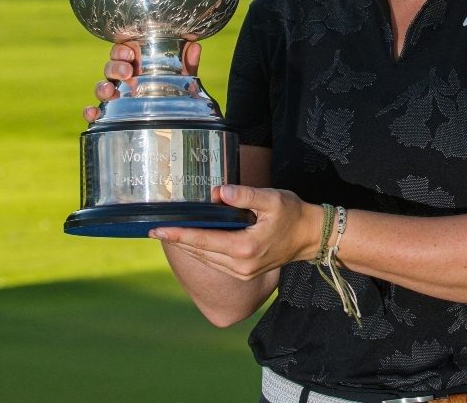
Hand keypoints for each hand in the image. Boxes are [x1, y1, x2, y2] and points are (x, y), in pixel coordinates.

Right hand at [82, 40, 201, 122]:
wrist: (173, 118)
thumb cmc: (171, 89)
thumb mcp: (181, 77)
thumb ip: (187, 64)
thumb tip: (195, 46)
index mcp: (136, 64)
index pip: (122, 52)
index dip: (122, 51)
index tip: (130, 54)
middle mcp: (123, 78)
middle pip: (110, 67)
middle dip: (115, 67)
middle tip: (127, 72)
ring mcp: (115, 95)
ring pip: (102, 87)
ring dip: (102, 87)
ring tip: (110, 92)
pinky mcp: (110, 113)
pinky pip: (96, 112)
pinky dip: (91, 112)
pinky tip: (92, 114)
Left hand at [150, 184, 320, 280]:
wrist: (311, 237)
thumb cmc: (293, 214)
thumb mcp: (272, 199)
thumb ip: (244, 195)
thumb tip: (217, 192)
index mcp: (244, 247)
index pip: (203, 240)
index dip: (179, 235)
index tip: (157, 230)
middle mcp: (240, 265)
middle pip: (200, 252)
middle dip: (177, 241)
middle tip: (155, 229)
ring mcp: (242, 273)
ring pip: (205, 260)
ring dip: (187, 248)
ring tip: (169, 234)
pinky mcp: (244, 274)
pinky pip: (215, 263)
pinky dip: (201, 252)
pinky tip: (192, 242)